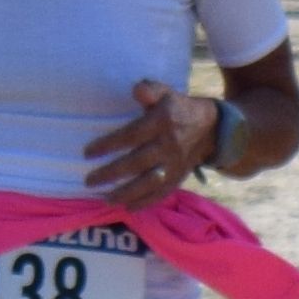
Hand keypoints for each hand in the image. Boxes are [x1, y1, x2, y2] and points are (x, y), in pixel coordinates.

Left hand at [83, 78, 214, 205]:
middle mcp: (168, 146)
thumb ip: (150, 89)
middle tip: (89, 181)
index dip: (109, 145)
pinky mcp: (179, 178)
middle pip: (137, 163)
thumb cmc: (178, 108)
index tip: (87, 153)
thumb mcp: (166, 92)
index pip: (132, 136)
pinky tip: (128, 208)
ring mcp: (174, 165)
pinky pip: (162, 193)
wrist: (211, 128)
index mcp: (163, 122)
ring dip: (127, 193)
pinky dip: (146, 202)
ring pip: (149, 182)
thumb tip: (137, 90)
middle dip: (112, 174)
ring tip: (106, 200)